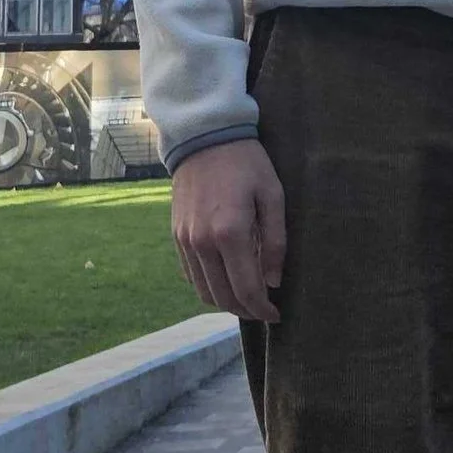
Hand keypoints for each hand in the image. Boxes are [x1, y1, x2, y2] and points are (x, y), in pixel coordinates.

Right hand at [171, 137, 287, 320]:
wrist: (204, 136)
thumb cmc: (246, 162)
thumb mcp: (272, 195)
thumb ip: (275, 241)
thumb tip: (273, 282)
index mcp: (230, 233)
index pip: (246, 289)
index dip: (263, 309)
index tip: (276, 315)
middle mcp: (202, 243)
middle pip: (223, 298)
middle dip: (246, 311)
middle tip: (264, 310)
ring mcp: (186, 241)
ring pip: (204, 292)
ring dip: (226, 303)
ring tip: (247, 298)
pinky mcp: (176, 236)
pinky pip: (191, 275)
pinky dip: (209, 286)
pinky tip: (226, 279)